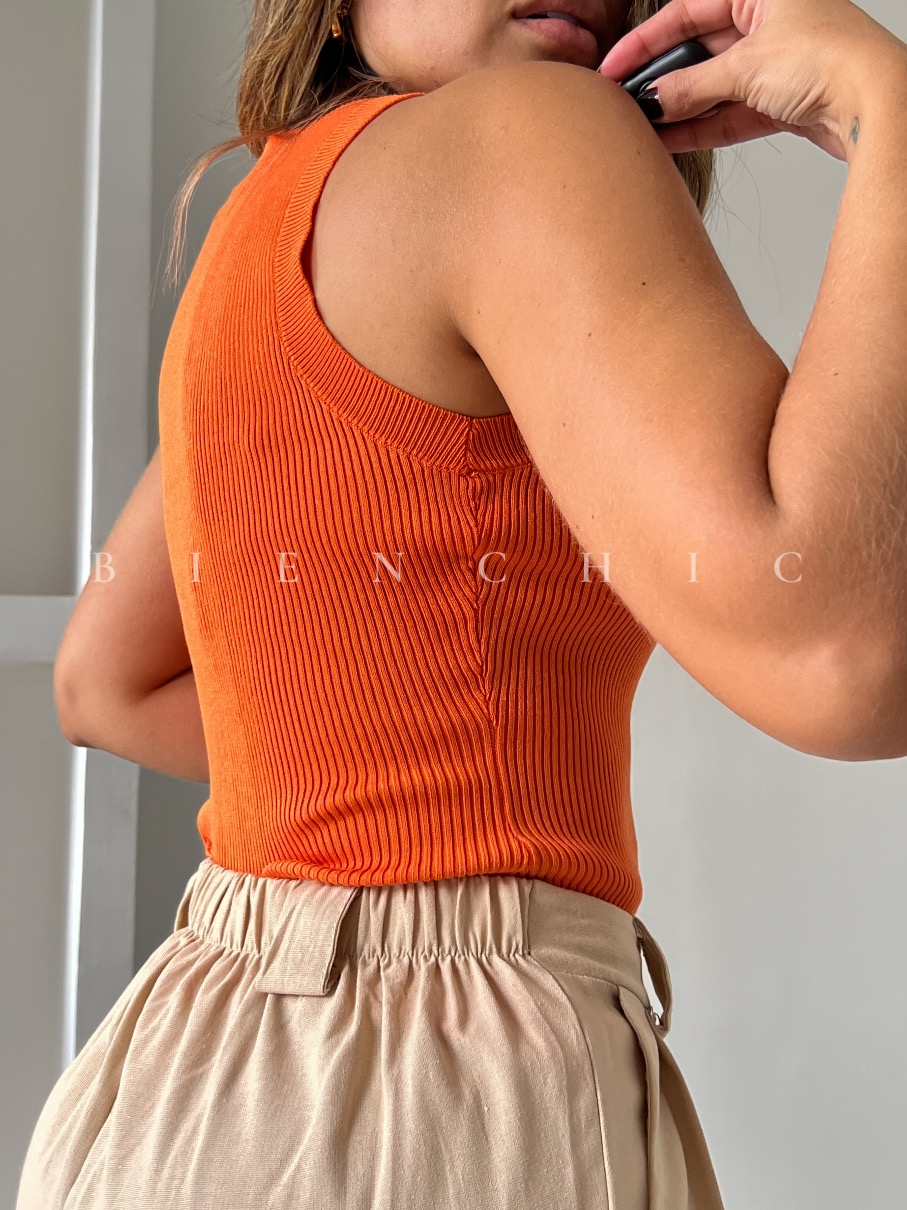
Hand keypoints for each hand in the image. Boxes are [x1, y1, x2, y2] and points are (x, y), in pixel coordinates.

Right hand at [598, 0, 906, 161]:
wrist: (875, 104)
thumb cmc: (830, 60)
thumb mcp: (745, 68)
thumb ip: (692, 86)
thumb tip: (655, 100)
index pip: (687, 11)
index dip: (646, 42)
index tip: (615, 68)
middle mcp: (768, 21)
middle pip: (697, 50)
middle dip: (663, 80)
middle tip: (628, 102)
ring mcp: (774, 63)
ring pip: (712, 86)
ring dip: (678, 108)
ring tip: (643, 126)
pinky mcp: (780, 102)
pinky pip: (728, 113)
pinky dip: (700, 127)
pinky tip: (670, 139)